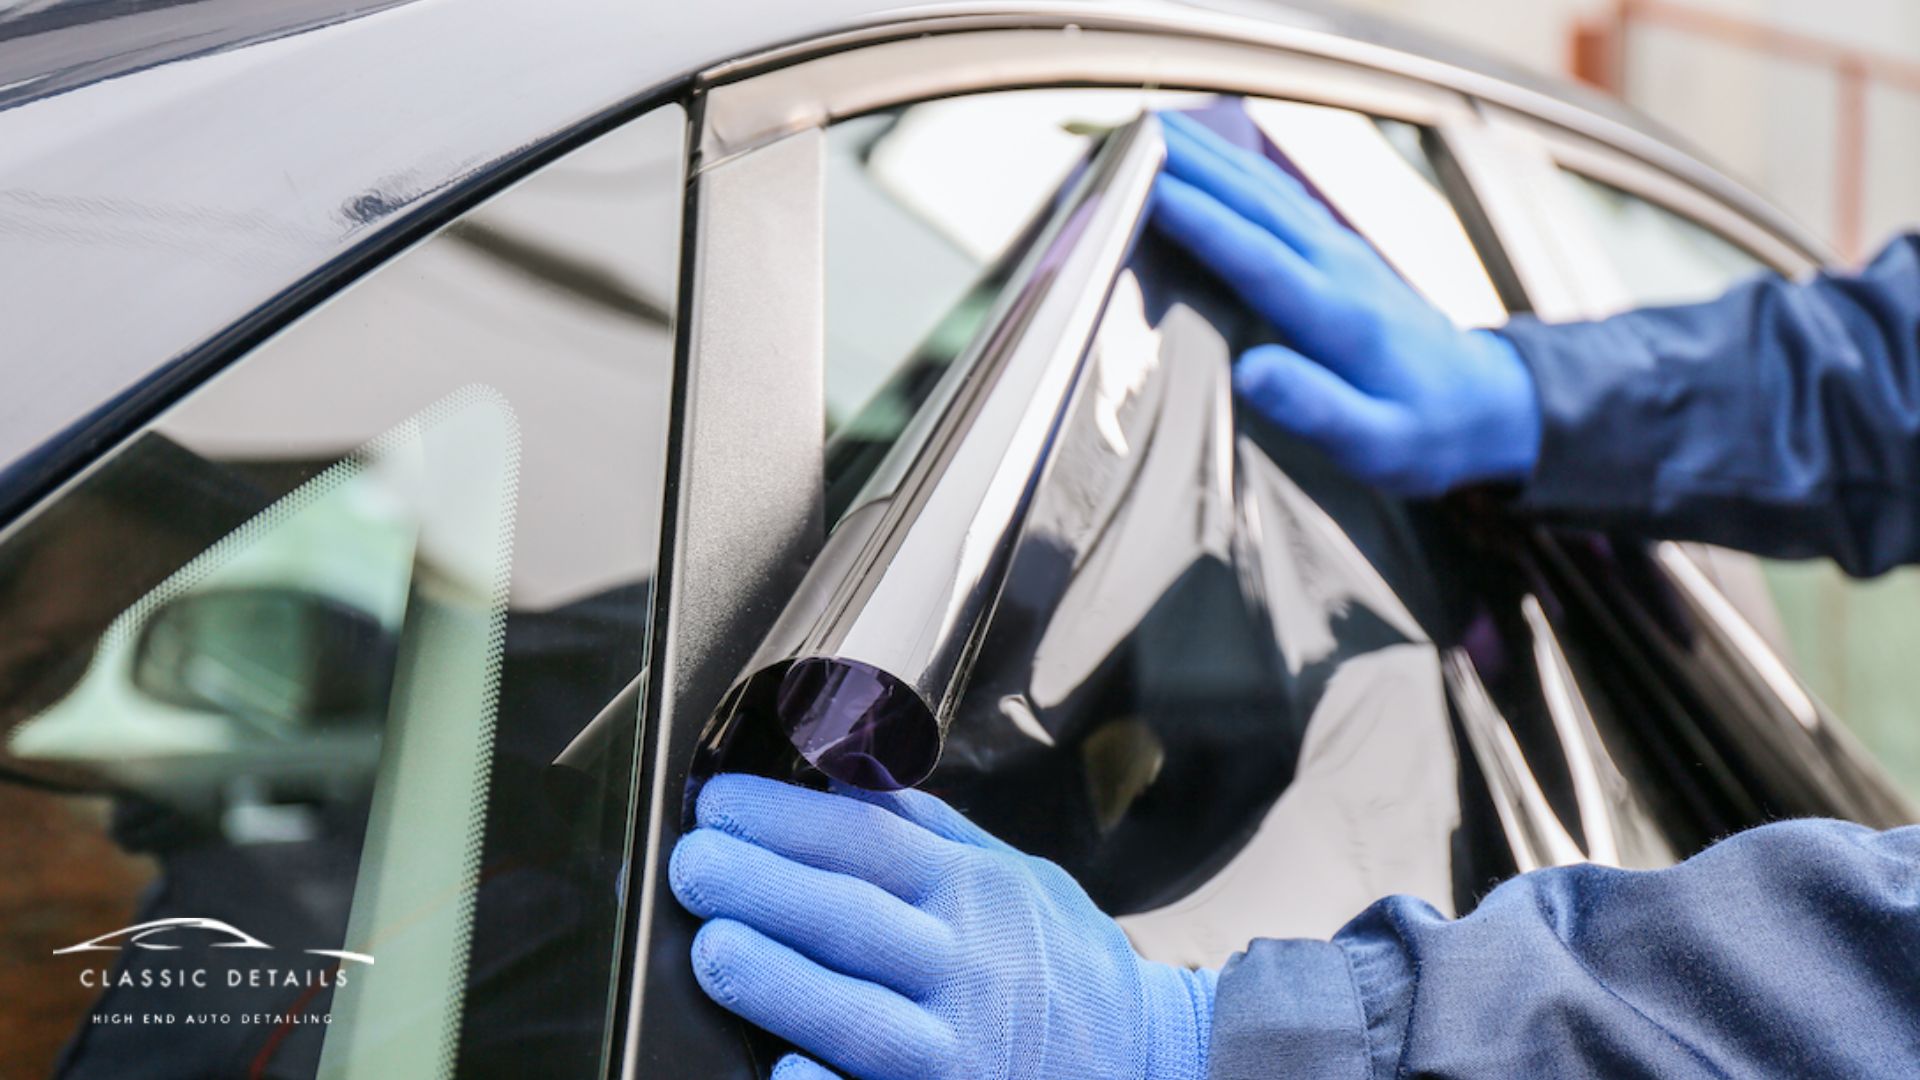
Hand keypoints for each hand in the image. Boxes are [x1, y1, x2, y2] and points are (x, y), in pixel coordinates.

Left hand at [670, 774, 1215, 1079]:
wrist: (1152, 1063)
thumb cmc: (1065, 967)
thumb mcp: (1016, 878)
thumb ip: (930, 833)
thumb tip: (845, 769)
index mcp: (975, 893)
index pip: (869, 843)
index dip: (788, 818)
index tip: (721, 801)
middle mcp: (969, 967)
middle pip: (853, 918)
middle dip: (763, 886)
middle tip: (694, 863)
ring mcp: (964, 1051)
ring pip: (860, 1015)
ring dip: (780, 982)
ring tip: (715, 949)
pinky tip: (785, 1070)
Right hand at [1150, 110, 1540, 495]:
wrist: (1487, 405)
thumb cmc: (1427, 434)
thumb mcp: (1379, 444)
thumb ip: (1317, 409)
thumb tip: (1253, 373)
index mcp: (1339, 318)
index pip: (1255, 255)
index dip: (1198, 220)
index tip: (1144, 189)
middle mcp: (1339, 268)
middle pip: (1255, 202)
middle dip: (1192, 166)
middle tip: (1129, 138)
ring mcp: (1342, 252)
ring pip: (1266, 189)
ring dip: (1210, 156)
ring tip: (1153, 131)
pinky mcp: (1340, 251)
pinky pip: (1279, 198)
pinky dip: (1235, 171)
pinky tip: (1208, 160)